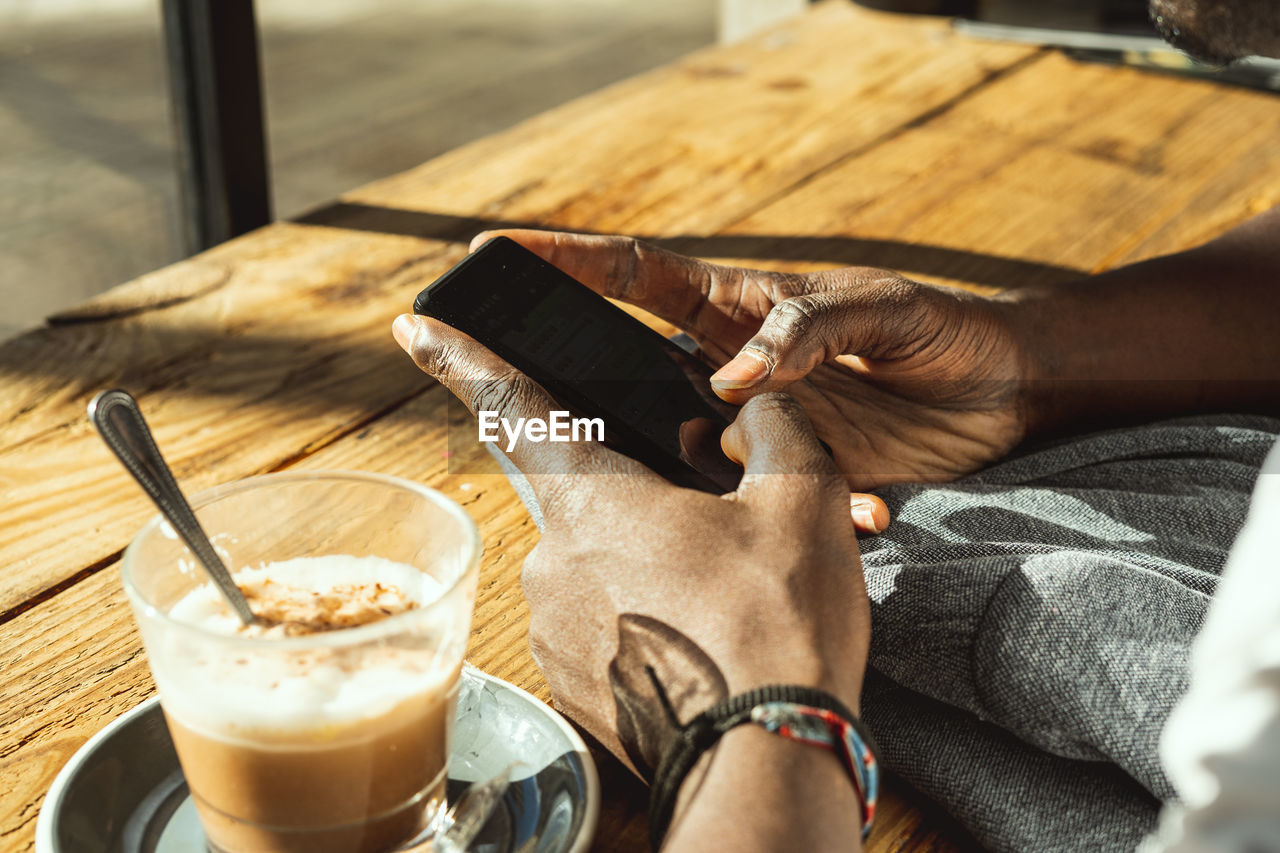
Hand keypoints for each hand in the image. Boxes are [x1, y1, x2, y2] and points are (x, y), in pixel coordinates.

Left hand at [393, 313, 869, 778]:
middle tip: (717, 539)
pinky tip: (697, 642)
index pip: (512, 406)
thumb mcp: (801, 499)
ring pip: (598, 566)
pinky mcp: (569, 685)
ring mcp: (554, 632)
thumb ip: (771, 426)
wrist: (768, 761)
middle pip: (587, 498)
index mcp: (593, 500)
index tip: (414, 326)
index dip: (460, 357)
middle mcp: (552, 563)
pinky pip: (599, 625)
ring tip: (719, 604)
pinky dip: (640, 621)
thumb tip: (752, 412)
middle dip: (643, 501)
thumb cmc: (776, 625)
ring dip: (646, 567)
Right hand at [467, 230, 1028, 490]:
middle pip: (633, 372)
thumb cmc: (941, 331)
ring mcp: (759, 428)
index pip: (636, 276)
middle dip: (585, 384)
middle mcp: (735, 371)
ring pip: (690, 455)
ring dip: (698, 478)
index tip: (498, 248)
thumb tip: (729, 382)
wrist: (1007, 394)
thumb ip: (807, 331)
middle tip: (533, 403)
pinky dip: (799, 518)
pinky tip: (867, 512)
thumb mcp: (881, 311)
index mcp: (741, 310)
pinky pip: (764, 505)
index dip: (566, 260)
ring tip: (736, 491)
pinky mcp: (794, 478)